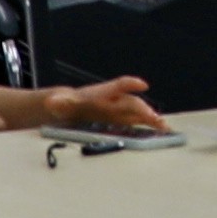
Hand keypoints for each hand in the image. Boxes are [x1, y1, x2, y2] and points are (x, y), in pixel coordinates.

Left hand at [21, 78, 167, 137]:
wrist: (66, 109)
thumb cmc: (64, 105)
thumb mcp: (57, 103)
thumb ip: (57, 102)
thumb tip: (52, 102)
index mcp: (101, 94)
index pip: (118, 86)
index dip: (130, 84)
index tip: (142, 85)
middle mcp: (113, 101)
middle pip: (131, 103)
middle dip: (143, 110)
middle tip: (154, 118)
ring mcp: (118, 111)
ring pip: (138, 113)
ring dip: (151, 119)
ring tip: (164, 126)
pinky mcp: (119, 121)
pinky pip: (136, 123)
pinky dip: (148, 127)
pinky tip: (160, 132)